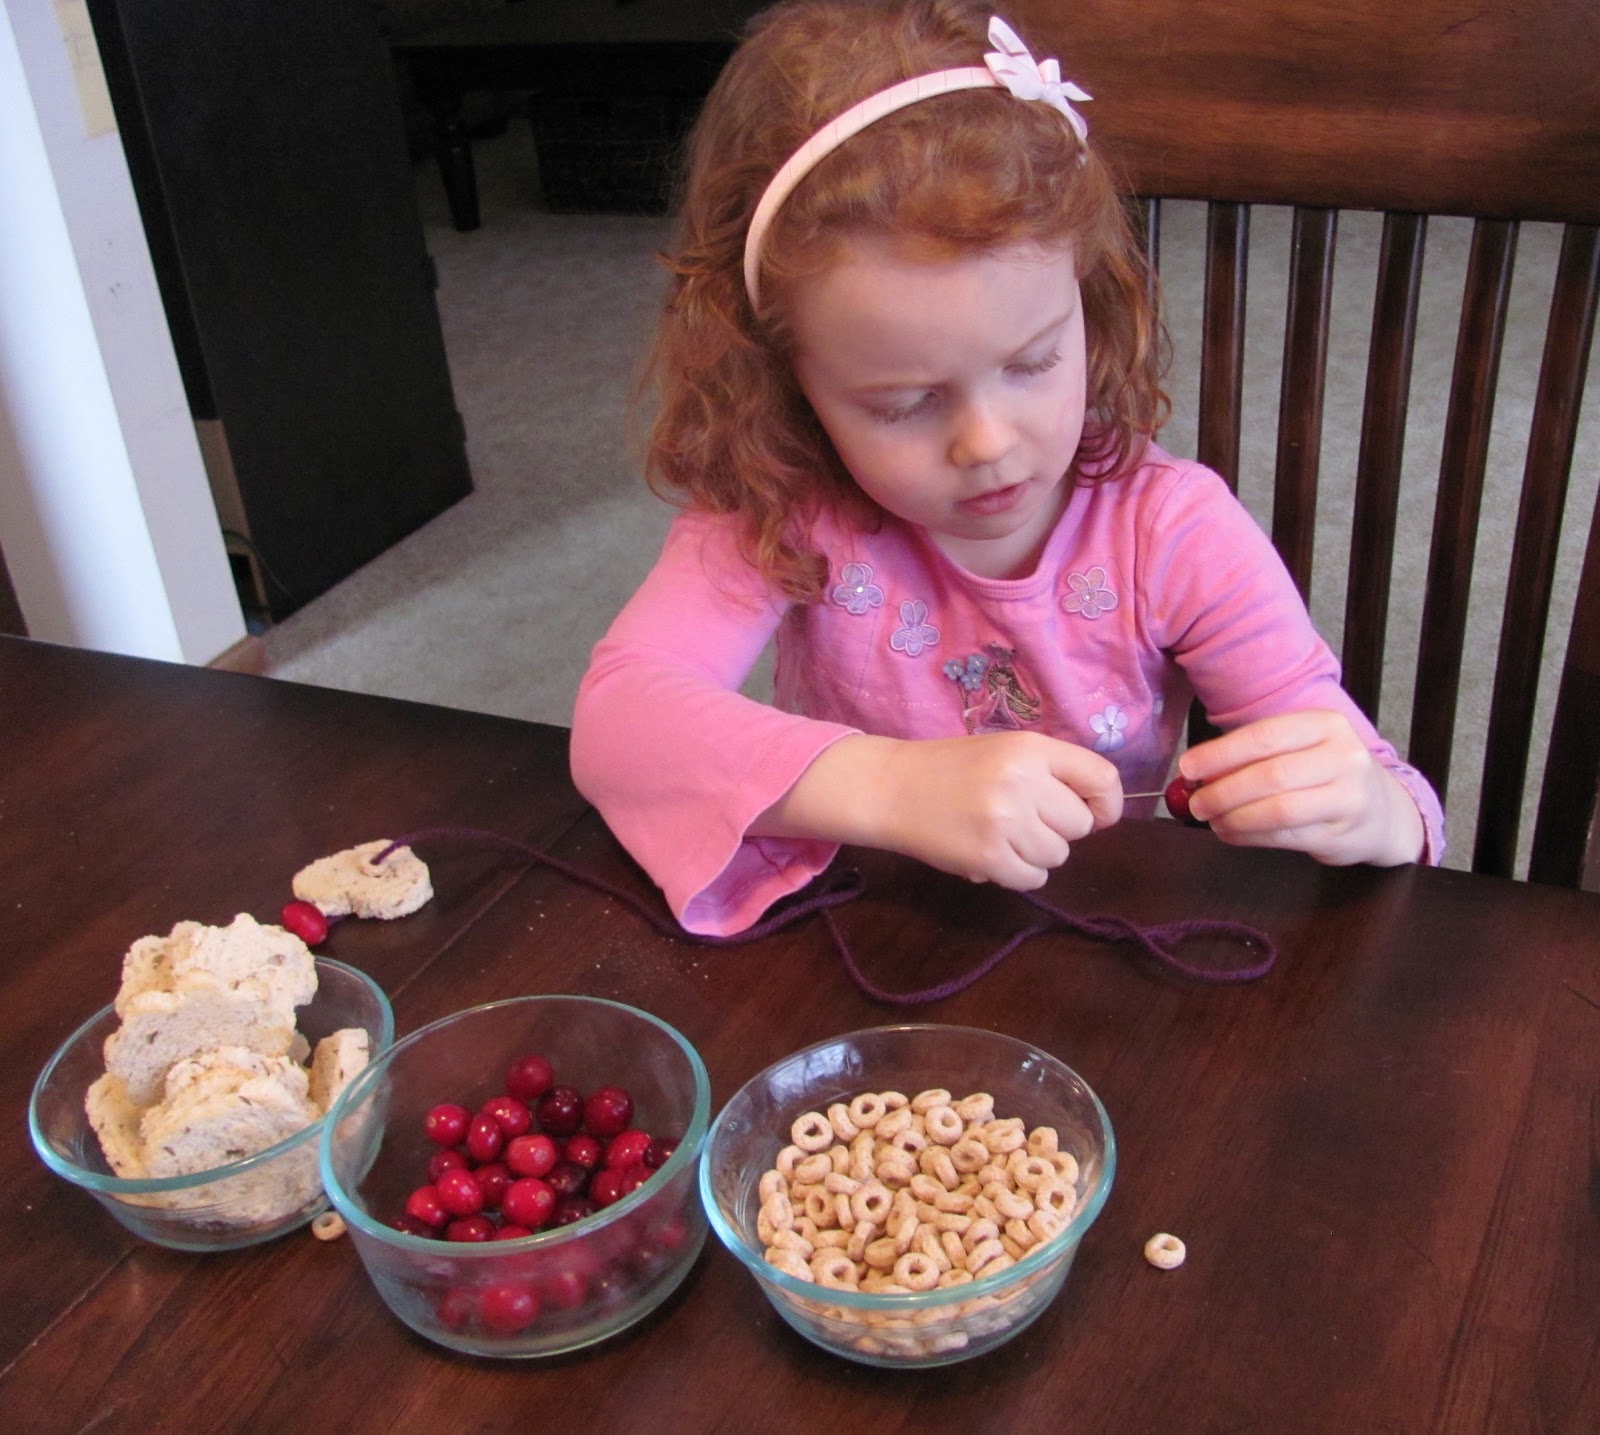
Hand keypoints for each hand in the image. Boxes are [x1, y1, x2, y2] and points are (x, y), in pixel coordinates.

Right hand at [755, 732, 1122, 889]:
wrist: (893, 788)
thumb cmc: (953, 769)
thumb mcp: (1006, 751)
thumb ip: (1052, 773)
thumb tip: (1101, 814)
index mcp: (1031, 748)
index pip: (1102, 779)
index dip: (1106, 804)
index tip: (1093, 814)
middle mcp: (1023, 782)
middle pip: (1080, 824)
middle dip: (1059, 829)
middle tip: (1024, 820)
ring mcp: (1005, 822)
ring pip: (1058, 855)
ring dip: (1036, 853)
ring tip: (1002, 836)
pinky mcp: (988, 858)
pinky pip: (1033, 878)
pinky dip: (1018, 873)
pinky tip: (992, 855)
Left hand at [1179, 710, 1424, 865]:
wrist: (1383, 811)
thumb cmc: (1324, 773)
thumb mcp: (1298, 749)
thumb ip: (1252, 756)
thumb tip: (1194, 773)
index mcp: (1326, 724)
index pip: (1264, 737)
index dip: (1220, 754)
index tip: (1188, 769)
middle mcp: (1344, 756)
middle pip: (1269, 775)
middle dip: (1222, 791)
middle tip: (1196, 803)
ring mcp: (1349, 796)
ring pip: (1277, 810)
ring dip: (1234, 818)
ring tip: (1212, 820)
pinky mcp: (1343, 832)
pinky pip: (1285, 836)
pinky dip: (1249, 836)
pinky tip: (1231, 833)